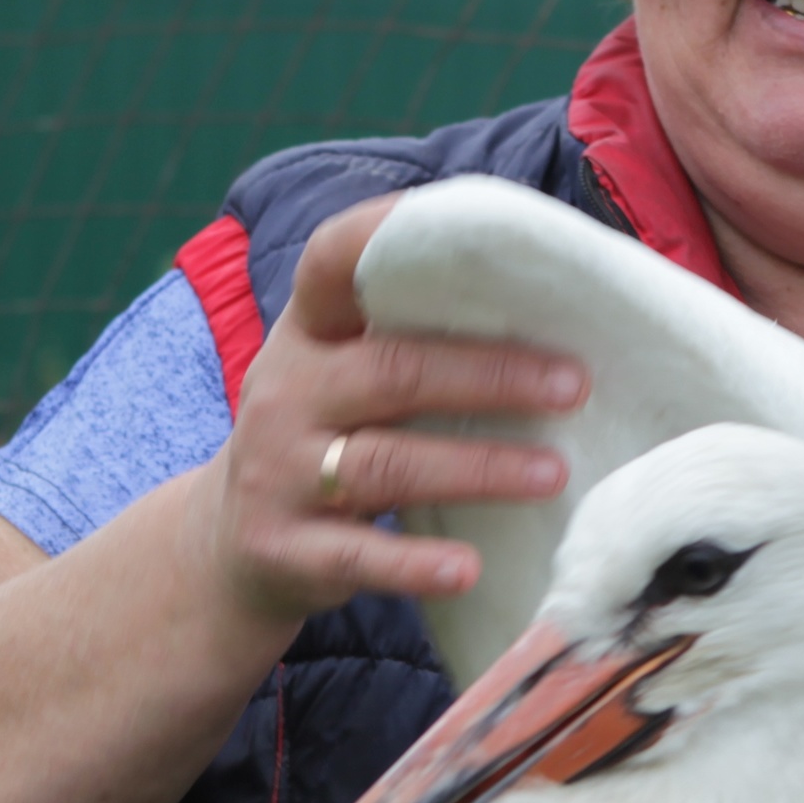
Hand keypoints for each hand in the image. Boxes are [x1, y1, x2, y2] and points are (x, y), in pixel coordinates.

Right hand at [188, 199, 589, 629]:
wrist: (229, 546)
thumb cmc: (325, 441)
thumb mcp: (342, 377)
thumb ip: (409, 341)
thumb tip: (550, 306)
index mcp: (307, 334)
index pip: (333, 263)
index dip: (387, 236)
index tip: (478, 234)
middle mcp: (286, 392)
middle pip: (392, 371)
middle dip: (491, 375)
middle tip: (574, 384)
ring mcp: (278, 473)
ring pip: (386, 464)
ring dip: (478, 467)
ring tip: (553, 473)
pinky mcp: (283, 550)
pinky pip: (358, 556)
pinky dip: (416, 564)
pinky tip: (470, 568)